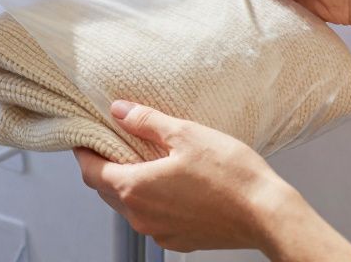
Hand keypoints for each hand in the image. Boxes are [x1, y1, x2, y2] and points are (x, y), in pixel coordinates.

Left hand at [74, 100, 295, 254]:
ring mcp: (159, 231)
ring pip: (129, 206)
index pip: (91, 172)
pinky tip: (169, 183)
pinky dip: (150, 200)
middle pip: (106, 190)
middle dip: (104, 167)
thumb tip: (119, 110)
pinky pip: (151, 218)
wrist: (265, 214)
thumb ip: (147, 121)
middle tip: (113, 144)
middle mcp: (141, 216)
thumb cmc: (231, 174)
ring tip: (144, 159)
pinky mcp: (178, 240)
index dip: (84, 153)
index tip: (85, 138)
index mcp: (135, 187)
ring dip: (128, 184)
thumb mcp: (186, 134)